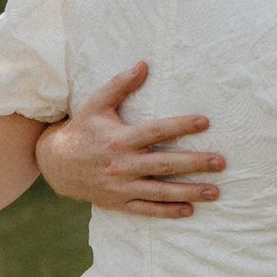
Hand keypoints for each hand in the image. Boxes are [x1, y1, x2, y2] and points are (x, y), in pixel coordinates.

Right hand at [34, 62, 224, 218]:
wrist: (56, 165)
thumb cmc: (83, 129)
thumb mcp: (96, 105)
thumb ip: (120, 85)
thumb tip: (143, 64)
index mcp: (119, 139)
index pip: (156, 131)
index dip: (180, 126)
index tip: (205, 121)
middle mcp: (122, 164)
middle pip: (164, 164)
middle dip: (194, 163)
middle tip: (221, 161)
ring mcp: (121, 187)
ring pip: (160, 191)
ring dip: (189, 192)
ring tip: (215, 191)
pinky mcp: (119, 202)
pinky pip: (146, 210)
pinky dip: (167, 211)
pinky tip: (189, 211)